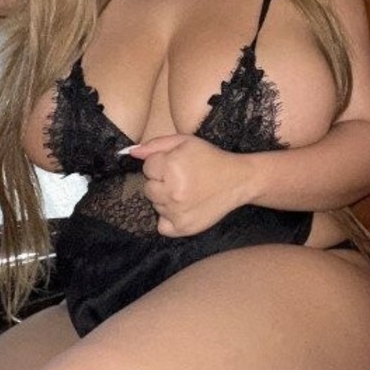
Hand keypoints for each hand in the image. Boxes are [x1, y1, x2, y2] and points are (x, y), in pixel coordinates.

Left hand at [122, 133, 245, 236]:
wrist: (237, 180)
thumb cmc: (210, 158)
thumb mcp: (185, 142)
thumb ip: (155, 145)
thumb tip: (132, 152)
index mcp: (171, 166)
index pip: (147, 167)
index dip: (161, 164)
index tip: (177, 164)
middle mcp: (172, 191)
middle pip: (148, 188)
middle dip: (161, 182)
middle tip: (181, 178)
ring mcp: (177, 212)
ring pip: (155, 205)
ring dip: (166, 199)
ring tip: (187, 192)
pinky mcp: (183, 228)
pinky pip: (161, 226)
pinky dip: (169, 219)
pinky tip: (183, 208)